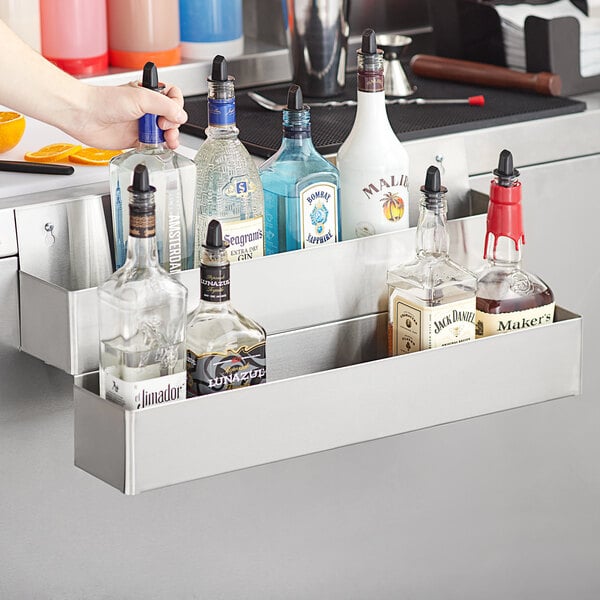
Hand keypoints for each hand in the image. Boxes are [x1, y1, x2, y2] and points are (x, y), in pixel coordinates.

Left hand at [62, 81, 187, 149]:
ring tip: (166, 141)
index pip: (173, 98)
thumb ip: (165, 105)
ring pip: (165, 134)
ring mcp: (141, 125)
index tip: (168, 114)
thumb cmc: (104, 101)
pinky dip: (159, 148)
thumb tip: (181, 115)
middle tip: (163, 127)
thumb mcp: (141, 98)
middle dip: (173, 125)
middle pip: (172, 118)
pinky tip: (157, 147)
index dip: (176, 107)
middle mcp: (146, 109)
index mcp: (149, 93)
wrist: (84, 116)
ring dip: (170, 138)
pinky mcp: (135, 140)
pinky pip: (154, 146)